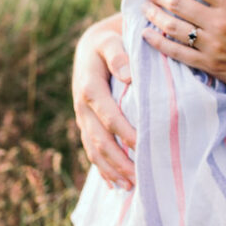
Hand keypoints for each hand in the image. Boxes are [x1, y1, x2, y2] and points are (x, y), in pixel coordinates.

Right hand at [72, 14, 136, 188]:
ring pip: (94, 148)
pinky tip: (114, 184)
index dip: (125, 133)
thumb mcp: (112, 38)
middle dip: (118, 161)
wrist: (95, 42)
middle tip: (139, 178)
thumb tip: (127, 75)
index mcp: (90, 86)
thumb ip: (118, 54)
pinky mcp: (85, 123)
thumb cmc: (110, 39)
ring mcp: (82, 116)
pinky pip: (91, 148)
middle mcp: (82, 105)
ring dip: (110, 169)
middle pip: (99, 139)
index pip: (108, 115)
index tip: (144, 146)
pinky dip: (102, 168)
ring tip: (129, 187)